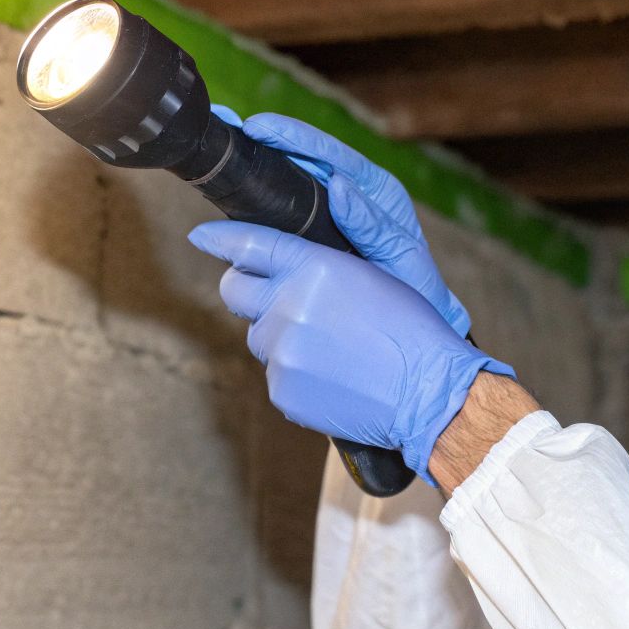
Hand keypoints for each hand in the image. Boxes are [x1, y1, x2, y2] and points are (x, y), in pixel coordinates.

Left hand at [188, 219, 511, 485]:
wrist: (427, 392)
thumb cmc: (410, 329)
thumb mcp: (372, 273)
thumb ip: (316, 262)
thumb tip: (280, 258)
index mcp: (314, 267)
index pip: (250, 244)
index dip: (221, 239)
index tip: (200, 237)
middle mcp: (289, 305)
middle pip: (235, 291)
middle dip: (244, 288)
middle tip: (268, 296)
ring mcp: (282, 351)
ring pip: (257, 335)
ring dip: (280, 335)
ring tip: (327, 346)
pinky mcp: (282, 389)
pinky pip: (273, 374)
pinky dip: (294, 373)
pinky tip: (331, 374)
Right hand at [212, 107, 470, 336]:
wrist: (413, 329)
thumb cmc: (415, 289)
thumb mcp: (399, 254)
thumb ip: (371, 223)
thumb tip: (337, 185)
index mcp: (374, 189)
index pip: (327, 152)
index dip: (291, 137)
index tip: (256, 128)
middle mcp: (348, 196)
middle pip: (300, 159)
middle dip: (263, 141)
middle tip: (227, 125)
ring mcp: (327, 217)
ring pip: (286, 186)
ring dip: (254, 170)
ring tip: (220, 151)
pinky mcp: (312, 239)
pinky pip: (280, 218)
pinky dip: (254, 208)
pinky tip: (227, 200)